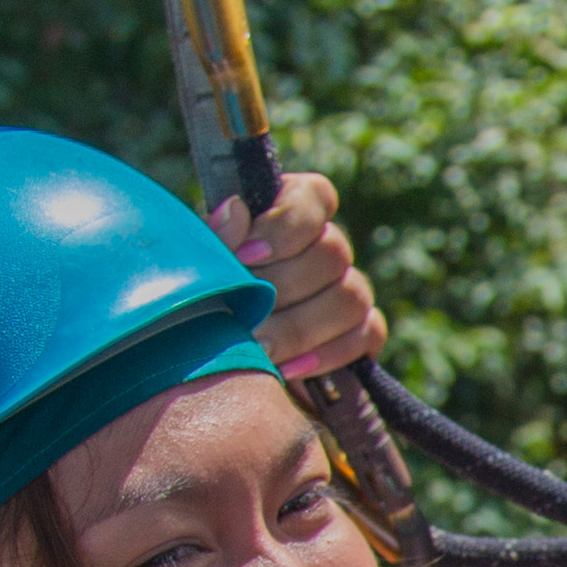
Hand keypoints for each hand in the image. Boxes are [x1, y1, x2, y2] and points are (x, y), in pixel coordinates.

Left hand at [215, 175, 383, 379]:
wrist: (209, 357)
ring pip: (350, 297)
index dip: (286, 226)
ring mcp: (349, 287)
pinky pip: (365, 335)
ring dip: (301, 327)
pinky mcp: (361, 330)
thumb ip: (216, 237)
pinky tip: (290, 369)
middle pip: (333, 252)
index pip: (315, 198)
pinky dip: (328, 354)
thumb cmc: (206, 297)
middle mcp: (328, 245)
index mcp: (291, 212)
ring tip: (260, 348)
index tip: (246, 255)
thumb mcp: (201, 264)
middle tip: (246, 312)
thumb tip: (235, 210)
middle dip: (284, 288)